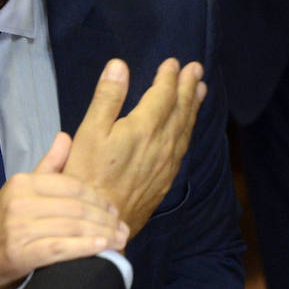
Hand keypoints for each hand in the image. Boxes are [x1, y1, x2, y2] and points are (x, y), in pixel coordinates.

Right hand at [0, 134, 127, 288]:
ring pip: (72, 227)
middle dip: (105, 219)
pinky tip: (102, 249)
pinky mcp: (20, 253)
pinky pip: (61, 248)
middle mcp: (21, 201)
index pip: (72, 185)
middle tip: (123, 229)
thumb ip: (48, 167)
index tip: (116, 210)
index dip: (98, 198)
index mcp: (23, 182)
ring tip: (119, 241)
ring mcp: (19, 227)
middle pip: (76, 207)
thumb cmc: (0, 228)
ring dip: (101, 235)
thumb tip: (67, 136)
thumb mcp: (20, 192)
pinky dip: (85, 248)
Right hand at [64, 57, 205, 236]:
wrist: (103, 225)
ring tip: (200, 90)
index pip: (163, 95)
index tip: (172, 62)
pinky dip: (188, 130)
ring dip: (193, 107)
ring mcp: (167, 164)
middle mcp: (162, 144)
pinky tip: (187, 129)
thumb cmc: (88, 177)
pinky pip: (184, 147)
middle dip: (188, 87)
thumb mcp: (89, 133)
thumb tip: (120, 66)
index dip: (168, 77)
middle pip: (181, 109)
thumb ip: (107, 98)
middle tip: (196, 70)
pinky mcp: (166, 180)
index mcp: (144, 128)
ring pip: (186, 129)